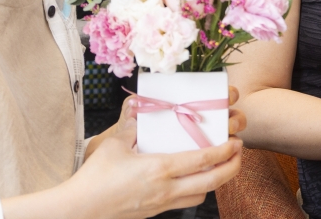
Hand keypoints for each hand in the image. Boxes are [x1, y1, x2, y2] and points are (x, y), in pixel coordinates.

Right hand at [58, 91, 242, 218]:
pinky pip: (185, 202)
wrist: (81, 210)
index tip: (235, 141)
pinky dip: (198, 191)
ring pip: (201, 195)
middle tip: (239, 152)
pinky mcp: (155, 212)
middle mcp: (166, 189)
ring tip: (221, 165)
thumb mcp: (114, 144)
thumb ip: (132, 127)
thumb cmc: (95, 176)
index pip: (202, 160)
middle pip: (211, 182)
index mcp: (159, 168)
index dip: (223, 151)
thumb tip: (141, 111)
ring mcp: (162, 204)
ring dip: (216, 181)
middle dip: (232, 168)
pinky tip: (194, 179)